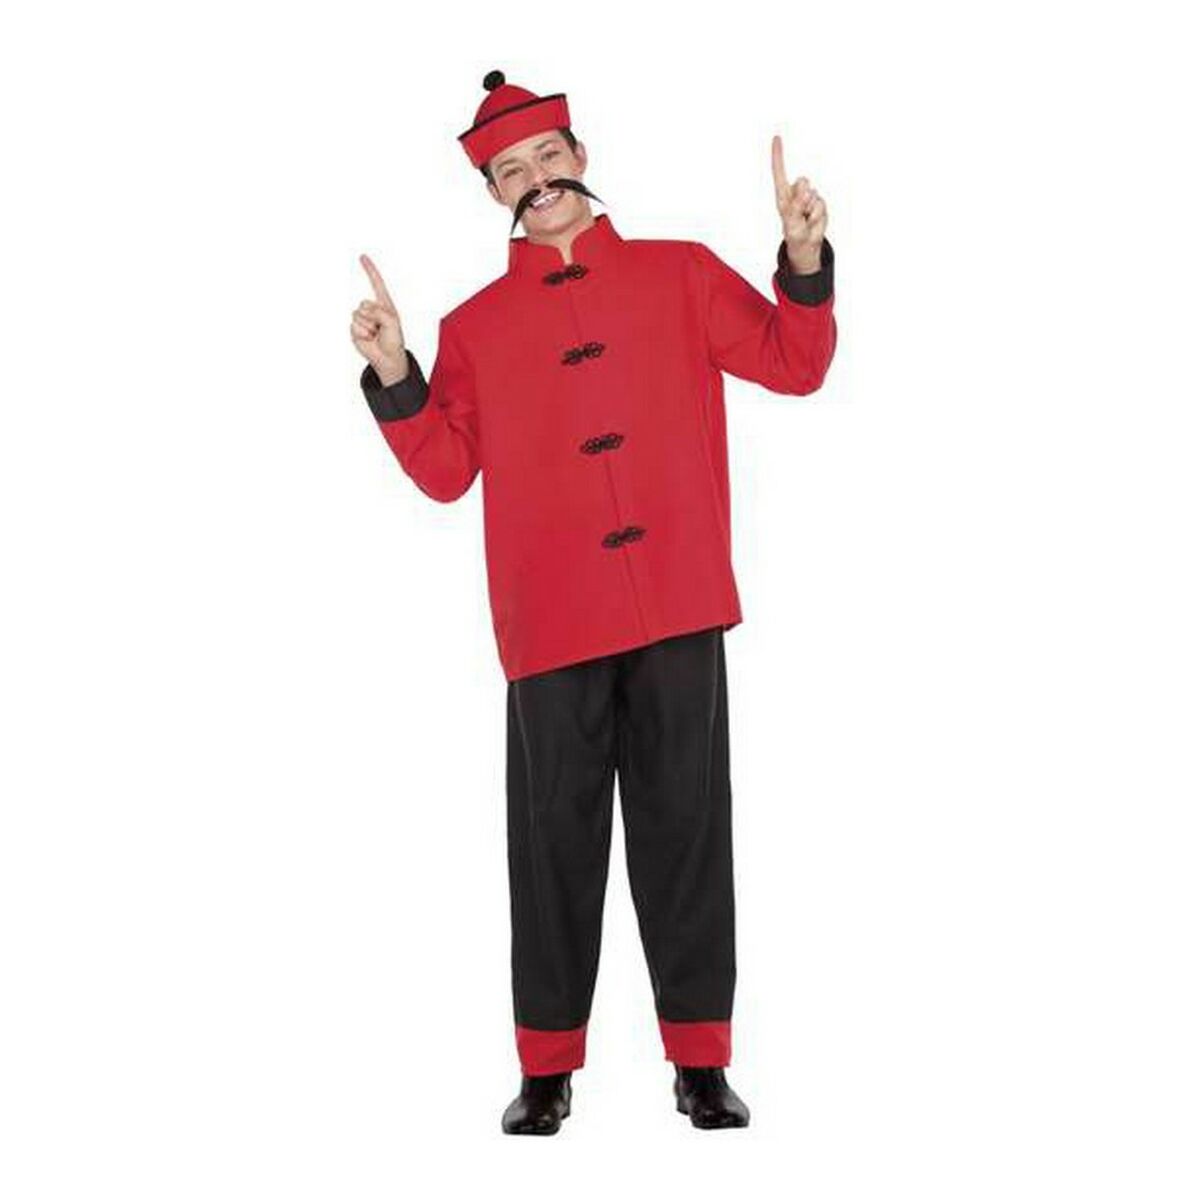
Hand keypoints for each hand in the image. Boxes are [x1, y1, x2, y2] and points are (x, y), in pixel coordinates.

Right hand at [351, 254, 408, 382]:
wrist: (387, 357)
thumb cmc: (394, 339)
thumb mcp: (393, 322)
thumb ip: (380, 312)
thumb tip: (364, 310)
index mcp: (383, 304)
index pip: (376, 283)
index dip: (369, 270)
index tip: (363, 257)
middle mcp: (371, 309)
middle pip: (365, 303)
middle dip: (374, 317)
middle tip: (381, 328)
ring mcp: (362, 318)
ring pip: (359, 315)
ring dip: (369, 327)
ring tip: (376, 334)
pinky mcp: (355, 329)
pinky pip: (354, 326)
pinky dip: (363, 334)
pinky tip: (369, 338)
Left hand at [771, 134, 827, 274]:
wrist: (806, 244)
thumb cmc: (794, 232)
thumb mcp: (791, 222)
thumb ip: (796, 206)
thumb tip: (805, 189)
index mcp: (783, 195)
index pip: (779, 171)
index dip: (778, 154)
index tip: (776, 137)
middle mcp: (795, 192)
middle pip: (802, 182)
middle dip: (803, 198)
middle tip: (800, 214)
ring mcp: (808, 196)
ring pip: (813, 194)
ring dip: (810, 210)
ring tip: (805, 220)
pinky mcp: (819, 202)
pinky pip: (821, 204)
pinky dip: (818, 215)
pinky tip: (812, 220)